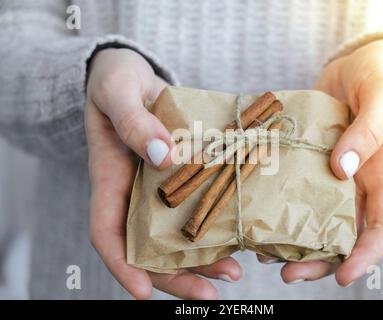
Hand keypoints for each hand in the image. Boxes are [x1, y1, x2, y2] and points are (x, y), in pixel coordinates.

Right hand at [85, 48, 240, 298]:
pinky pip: (194, 207)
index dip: (122, 265)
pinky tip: (238, 233)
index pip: (106, 232)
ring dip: (201, 258)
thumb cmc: (117, 81)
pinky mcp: (181, 176)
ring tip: (234, 270)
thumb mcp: (119, 92)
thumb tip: (163, 156)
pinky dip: (212, 225)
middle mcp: (134, 192)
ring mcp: (158, 187)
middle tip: (211, 291)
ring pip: (174, 235)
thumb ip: (134, 122)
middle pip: (147, 247)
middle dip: (176, 275)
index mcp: (110, 178)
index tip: (143, 291)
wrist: (134, 76)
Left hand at [260, 39, 382, 285]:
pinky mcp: (306, 159)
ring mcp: (329, 172)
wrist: (358, 60)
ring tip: (265, 254)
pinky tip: (258, 215)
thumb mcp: (382, 97)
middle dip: (319, 259)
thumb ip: (367, 131)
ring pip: (314, 217)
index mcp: (382, 174)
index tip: (344, 276)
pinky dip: (280, 206)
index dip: (366, 255)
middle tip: (288, 272)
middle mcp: (355, 182)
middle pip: (342, 233)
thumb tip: (343, 169)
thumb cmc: (382, 74)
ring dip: (294, 240)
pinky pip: (294, 188)